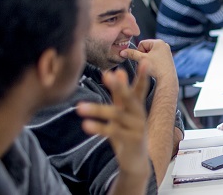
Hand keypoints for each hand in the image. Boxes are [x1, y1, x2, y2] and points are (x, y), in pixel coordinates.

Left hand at [76, 60, 150, 177]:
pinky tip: (86, 125)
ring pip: (116, 115)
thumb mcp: (123, 112)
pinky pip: (113, 132)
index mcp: (137, 107)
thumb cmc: (128, 133)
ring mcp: (137, 128)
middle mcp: (139, 115)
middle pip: (129, 98)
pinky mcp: (131, 141)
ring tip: (79, 107)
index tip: (143, 61)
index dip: (142, 76)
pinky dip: (99, 127)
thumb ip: (120, 94)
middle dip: (118, 86)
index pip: (140, 89)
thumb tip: (119, 70)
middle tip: (106, 75)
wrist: (135, 161)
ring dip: (97, 110)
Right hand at [120, 39, 176, 83]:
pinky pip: (156, 56)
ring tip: (151, 66)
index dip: (138, 52)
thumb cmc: (156, 68)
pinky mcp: (167, 57)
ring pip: (150, 53)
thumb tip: (122, 52)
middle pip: (146, 48)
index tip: (142, 60)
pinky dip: (153, 61)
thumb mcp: (142, 59)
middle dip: (143, 55)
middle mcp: (164, 44)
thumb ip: (131, 54)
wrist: (167, 78)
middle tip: (146, 63)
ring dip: (147, 58)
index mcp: (159, 42)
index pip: (142, 43)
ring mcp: (166, 51)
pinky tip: (155, 67)